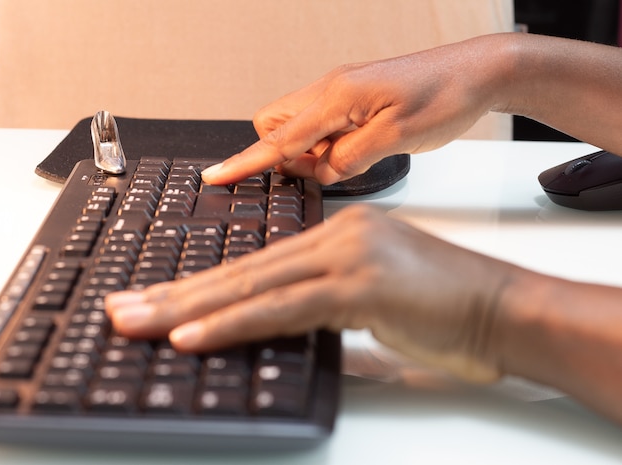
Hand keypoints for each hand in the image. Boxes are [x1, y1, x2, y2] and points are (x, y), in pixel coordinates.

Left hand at [105, 205, 513, 382]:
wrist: (504, 310)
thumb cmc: (445, 309)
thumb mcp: (372, 296)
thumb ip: (322, 301)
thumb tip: (276, 321)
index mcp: (336, 234)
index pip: (254, 264)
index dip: (200, 286)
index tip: (157, 304)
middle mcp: (336, 236)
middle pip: (241, 270)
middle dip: (175, 296)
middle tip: (123, 311)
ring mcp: (349, 256)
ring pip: (252, 285)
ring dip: (188, 310)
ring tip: (137, 324)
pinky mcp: (362, 285)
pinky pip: (283, 306)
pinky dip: (233, 322)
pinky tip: (191, 335)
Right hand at [201, 35, 508, 185]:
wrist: (477, 72)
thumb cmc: (445, 98)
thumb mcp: (399, 138)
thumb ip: (351, 158)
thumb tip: (322, 170)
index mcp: (338, 97)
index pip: (279, 138)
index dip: (246, 162)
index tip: (215, 177)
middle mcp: (332, 90)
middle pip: (276, 125)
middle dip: (287, 154)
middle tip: (328, 168)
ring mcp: (342, 92)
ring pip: (300, 126)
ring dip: (312, 151)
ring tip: (353, 157)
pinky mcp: (354, 98)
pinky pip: (323, 124)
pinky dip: (329, 143)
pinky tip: (359, 147)